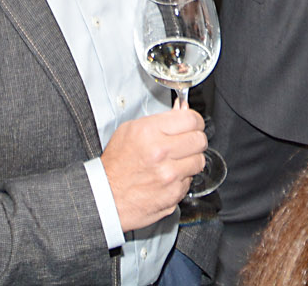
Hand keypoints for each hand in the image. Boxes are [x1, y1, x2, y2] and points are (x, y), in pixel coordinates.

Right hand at [99, 105, 206, 230]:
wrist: (107, 196)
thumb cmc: (116, 164)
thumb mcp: (130, 130)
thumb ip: (160, 119)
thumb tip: (181, 111)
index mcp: (149, 132)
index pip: (191, 119)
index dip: (195, 120)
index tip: (193, 123)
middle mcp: (161, 153)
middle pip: (200, 139)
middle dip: (195, 138)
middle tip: (187, 141)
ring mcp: (170, 175)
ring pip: (199, 160)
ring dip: (191, 159)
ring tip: (176, 160)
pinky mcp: (174, 194)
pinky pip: (190, 180)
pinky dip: (183, 178)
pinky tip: (169, 176)